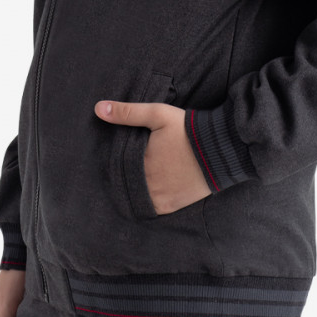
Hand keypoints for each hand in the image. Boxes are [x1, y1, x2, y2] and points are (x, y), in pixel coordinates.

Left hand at [95, 100, 210, 213]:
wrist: (219, 149)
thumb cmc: (186, 130)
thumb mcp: (157, 114)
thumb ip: (127, 112)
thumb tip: (98, 108)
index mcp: (140, 162)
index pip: (116, 166)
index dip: (115, 161)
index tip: (117, 156)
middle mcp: (147, 184)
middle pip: (126, 182)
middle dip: (124, 174)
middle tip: (129, 165)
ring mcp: (160, 197)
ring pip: (136, 196)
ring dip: (135, 188)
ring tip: (138, 177)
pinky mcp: (172, 205)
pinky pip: (151, 207)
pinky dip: (147, 200)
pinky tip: (149, 188)